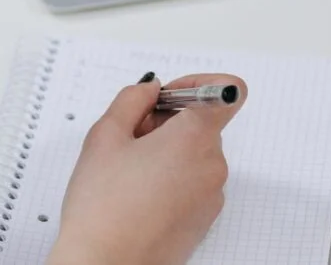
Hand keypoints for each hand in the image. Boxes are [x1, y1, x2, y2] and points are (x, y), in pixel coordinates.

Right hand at [49, 73, 247, 264]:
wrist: (106, 264)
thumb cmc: (103, 206)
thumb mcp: (106, 135)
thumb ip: (131, 99)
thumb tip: (150, 90)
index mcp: (195, 138)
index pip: (227, 91)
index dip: (197, 84)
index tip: (170, 94)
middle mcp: (213, 165)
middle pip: (201, 123)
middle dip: (166, 121)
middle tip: (129, 138)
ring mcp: (212, 195)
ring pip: (194, 153)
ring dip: (166, 151)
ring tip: (127, 171)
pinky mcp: (204, 218)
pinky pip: (192, 182)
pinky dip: (169, 177)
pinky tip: (136, 193)